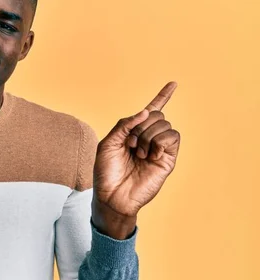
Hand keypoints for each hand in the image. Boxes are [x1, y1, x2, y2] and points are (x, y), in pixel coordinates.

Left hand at [92, 82, 180, 238]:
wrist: (112, 195)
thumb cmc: (106, 172)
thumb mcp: (108, 143)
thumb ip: (124, 124)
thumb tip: (146, 112)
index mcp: (133, 133)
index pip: (151, 111)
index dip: (162, 96)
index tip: (173, 83)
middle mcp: (148, 138)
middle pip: (157, 115)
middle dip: (141, 126)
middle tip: (129, 144)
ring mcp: (159, 148)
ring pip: (164, 124)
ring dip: (147, 136)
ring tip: (137, 154)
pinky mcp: (168, 159)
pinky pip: (173, 137)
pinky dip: (159, 141)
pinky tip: (149, 155)